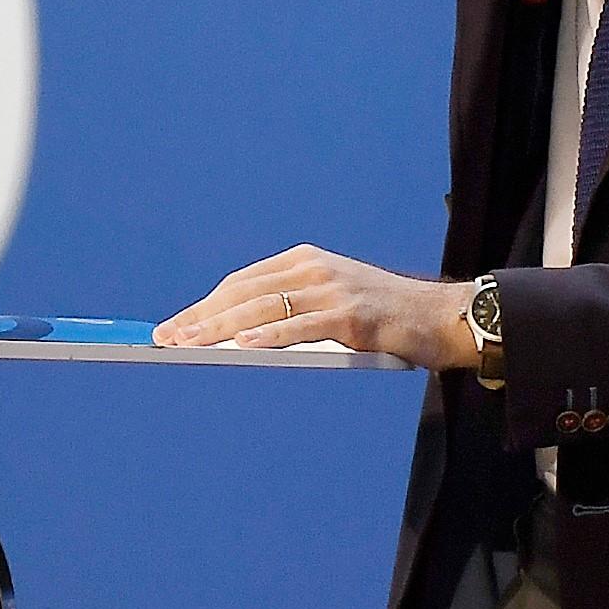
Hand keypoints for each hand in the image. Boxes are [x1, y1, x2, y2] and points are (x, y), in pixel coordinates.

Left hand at [157, 246, 482, 368]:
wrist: (442, 317)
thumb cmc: (385, 317)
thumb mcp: (331, 304)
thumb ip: (292, 313)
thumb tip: (239, 341)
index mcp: (305, 261)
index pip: (241, 283)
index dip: (204, 305)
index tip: (174, 326)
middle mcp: (314, 268)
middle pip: (243, 293)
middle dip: (200, 317)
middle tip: (165, 339)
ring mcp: (333, 290)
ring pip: (263, 309)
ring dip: (220, 329)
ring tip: (189, 345)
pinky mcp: (352, 315)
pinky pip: (300, 327)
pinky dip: (268, 337)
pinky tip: (242, 347)